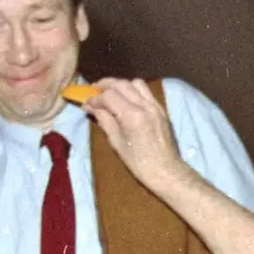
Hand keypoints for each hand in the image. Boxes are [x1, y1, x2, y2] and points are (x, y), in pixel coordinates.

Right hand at [80, 79, 196, 195]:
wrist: (166, 171)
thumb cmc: (139, 163)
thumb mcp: (117, 143)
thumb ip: (105, 121)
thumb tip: (91, 107)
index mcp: (132, 116)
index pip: (109, 96)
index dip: (95, 98)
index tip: (87, 103)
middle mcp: (144, 105)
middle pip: (121, 84)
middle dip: (105, 85)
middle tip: (94, 92)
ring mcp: (155, 105)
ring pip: (135, 83)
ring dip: (121, 85)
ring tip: (111, 94)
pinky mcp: (161, 108)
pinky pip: (146, 91)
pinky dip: (133, 90)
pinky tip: (126, 99)